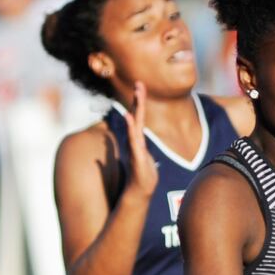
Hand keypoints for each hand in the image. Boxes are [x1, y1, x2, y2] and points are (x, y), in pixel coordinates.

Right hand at [120, 82, 157, 197]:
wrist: (140, 191)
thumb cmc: (143, 175)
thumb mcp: (145, 158)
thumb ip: (140, 148)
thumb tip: (138, 143)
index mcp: (139, 139)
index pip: (140, 118)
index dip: (139, 103)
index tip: (140, 88)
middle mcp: (135, 140)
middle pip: (137, 116)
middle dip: (139, 100)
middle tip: (139, 83)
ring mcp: (135, 147)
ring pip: (136, 124)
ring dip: (137, 108)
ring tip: (137, 94)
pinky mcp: (136, 155)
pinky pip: (133, 139)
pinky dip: (131, 128)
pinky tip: (130, 117)